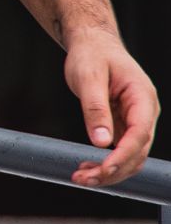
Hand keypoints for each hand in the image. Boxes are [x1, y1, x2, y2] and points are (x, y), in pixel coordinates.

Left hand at [65, 27, 158, 186]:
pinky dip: (104, 162)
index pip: (139, 135)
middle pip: (137, 151)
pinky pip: (119, 150)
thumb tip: (102, 141)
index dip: (123, 156)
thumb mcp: (89, 77)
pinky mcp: (122, 124)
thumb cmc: (91, 54)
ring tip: (80, 178)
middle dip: (113, 170)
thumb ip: (95, 108)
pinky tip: (86, 169)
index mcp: (143, 98)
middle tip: (83, 180)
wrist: (92, 43)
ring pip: (129, 155)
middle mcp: (144, 112)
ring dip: (109, 171)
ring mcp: (135, 120)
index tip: (103, 170)